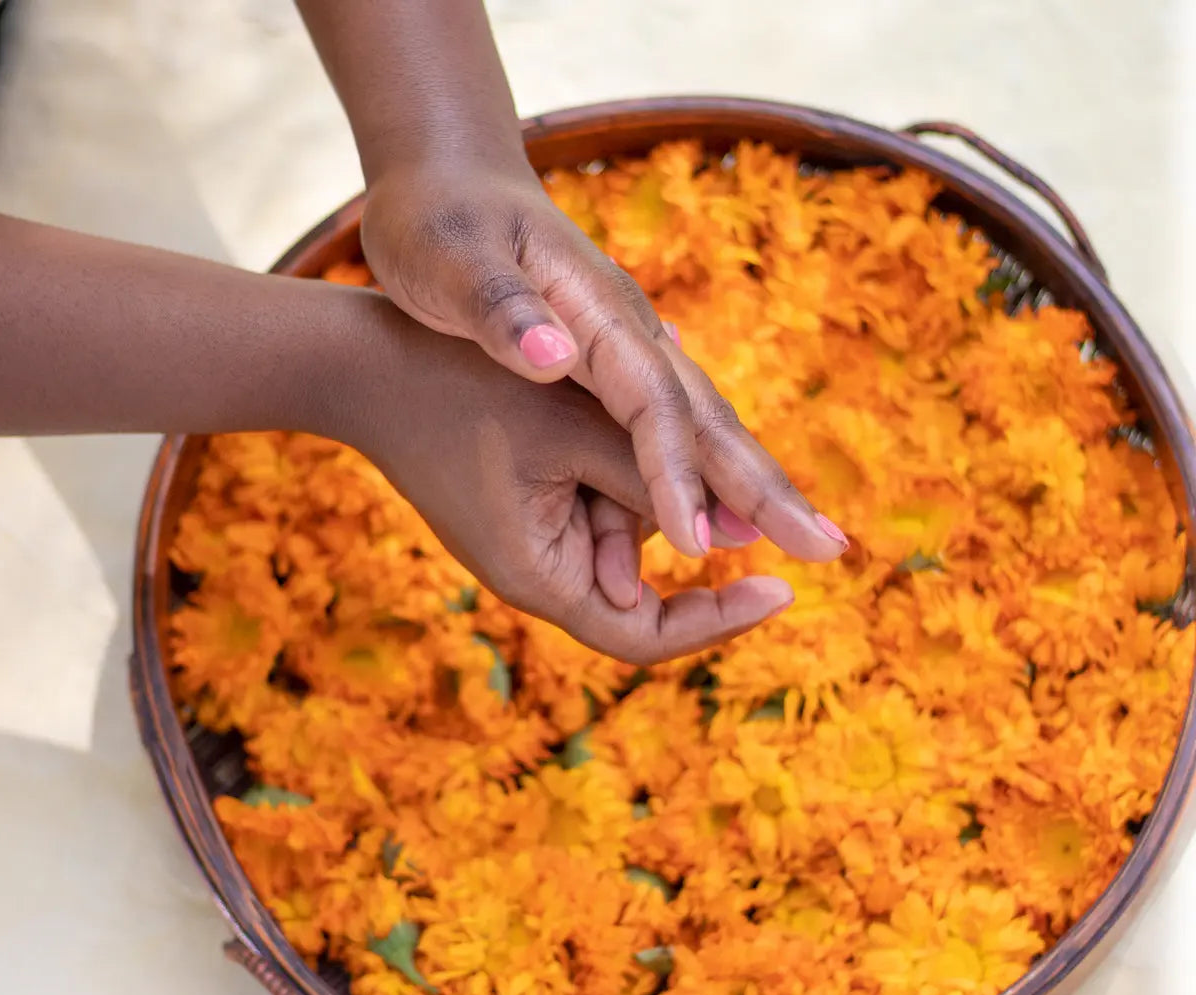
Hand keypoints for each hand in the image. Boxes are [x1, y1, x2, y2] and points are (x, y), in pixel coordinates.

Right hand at [334, 300, 797, 664]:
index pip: (647, 638)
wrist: (366, 365)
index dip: (719, 619)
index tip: (784, 586)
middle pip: (641, 588)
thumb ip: (661, 482)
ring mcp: (530, 544)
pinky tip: (596, 422)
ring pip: (623, 536)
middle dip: (680, 531)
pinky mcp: (525, 512)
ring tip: (605, 422)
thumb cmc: (464, 390)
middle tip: (708, 475)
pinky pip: (593, 504)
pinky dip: (613, 474)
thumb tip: (748, 524)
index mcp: (540, 577)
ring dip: (640, 490)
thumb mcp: (578, 432)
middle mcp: (537, 575)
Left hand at [360, 159, 848, 564]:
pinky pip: (676, 418)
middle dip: (767, 488)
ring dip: (751, 482)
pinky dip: (707, 463)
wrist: (450, 173)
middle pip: (709, 417)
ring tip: (798, 533)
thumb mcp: (443, 260)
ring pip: (704, 419)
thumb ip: (496, 306)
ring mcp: (630, 341)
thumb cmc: (437, 221)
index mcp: (594, 311)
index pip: (654, 404)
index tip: (698, 544)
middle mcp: (629, 329)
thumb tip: (556, 358)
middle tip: (830, 548)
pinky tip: (726, 492)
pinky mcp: (617, 354)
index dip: (677, 475)